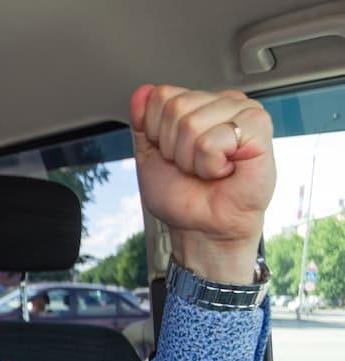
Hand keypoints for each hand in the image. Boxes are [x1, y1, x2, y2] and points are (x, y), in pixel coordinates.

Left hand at [130, 84, 275, 282]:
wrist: (202, 227)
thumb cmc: (184, 196)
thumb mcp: (150, 155)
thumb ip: (143, 123)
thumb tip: (142, 92)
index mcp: (200, 104)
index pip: (160, 96)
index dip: (157, 132)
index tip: (174, 154)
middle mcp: (223, 102)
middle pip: (175, 107)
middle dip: (174, 148)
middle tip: (194, 165)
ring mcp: (244, 112)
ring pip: (191, 124)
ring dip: (192, 159)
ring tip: (210, 169)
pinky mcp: (259, 128)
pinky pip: (212, 141)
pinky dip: (210, 165)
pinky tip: (225, 171)